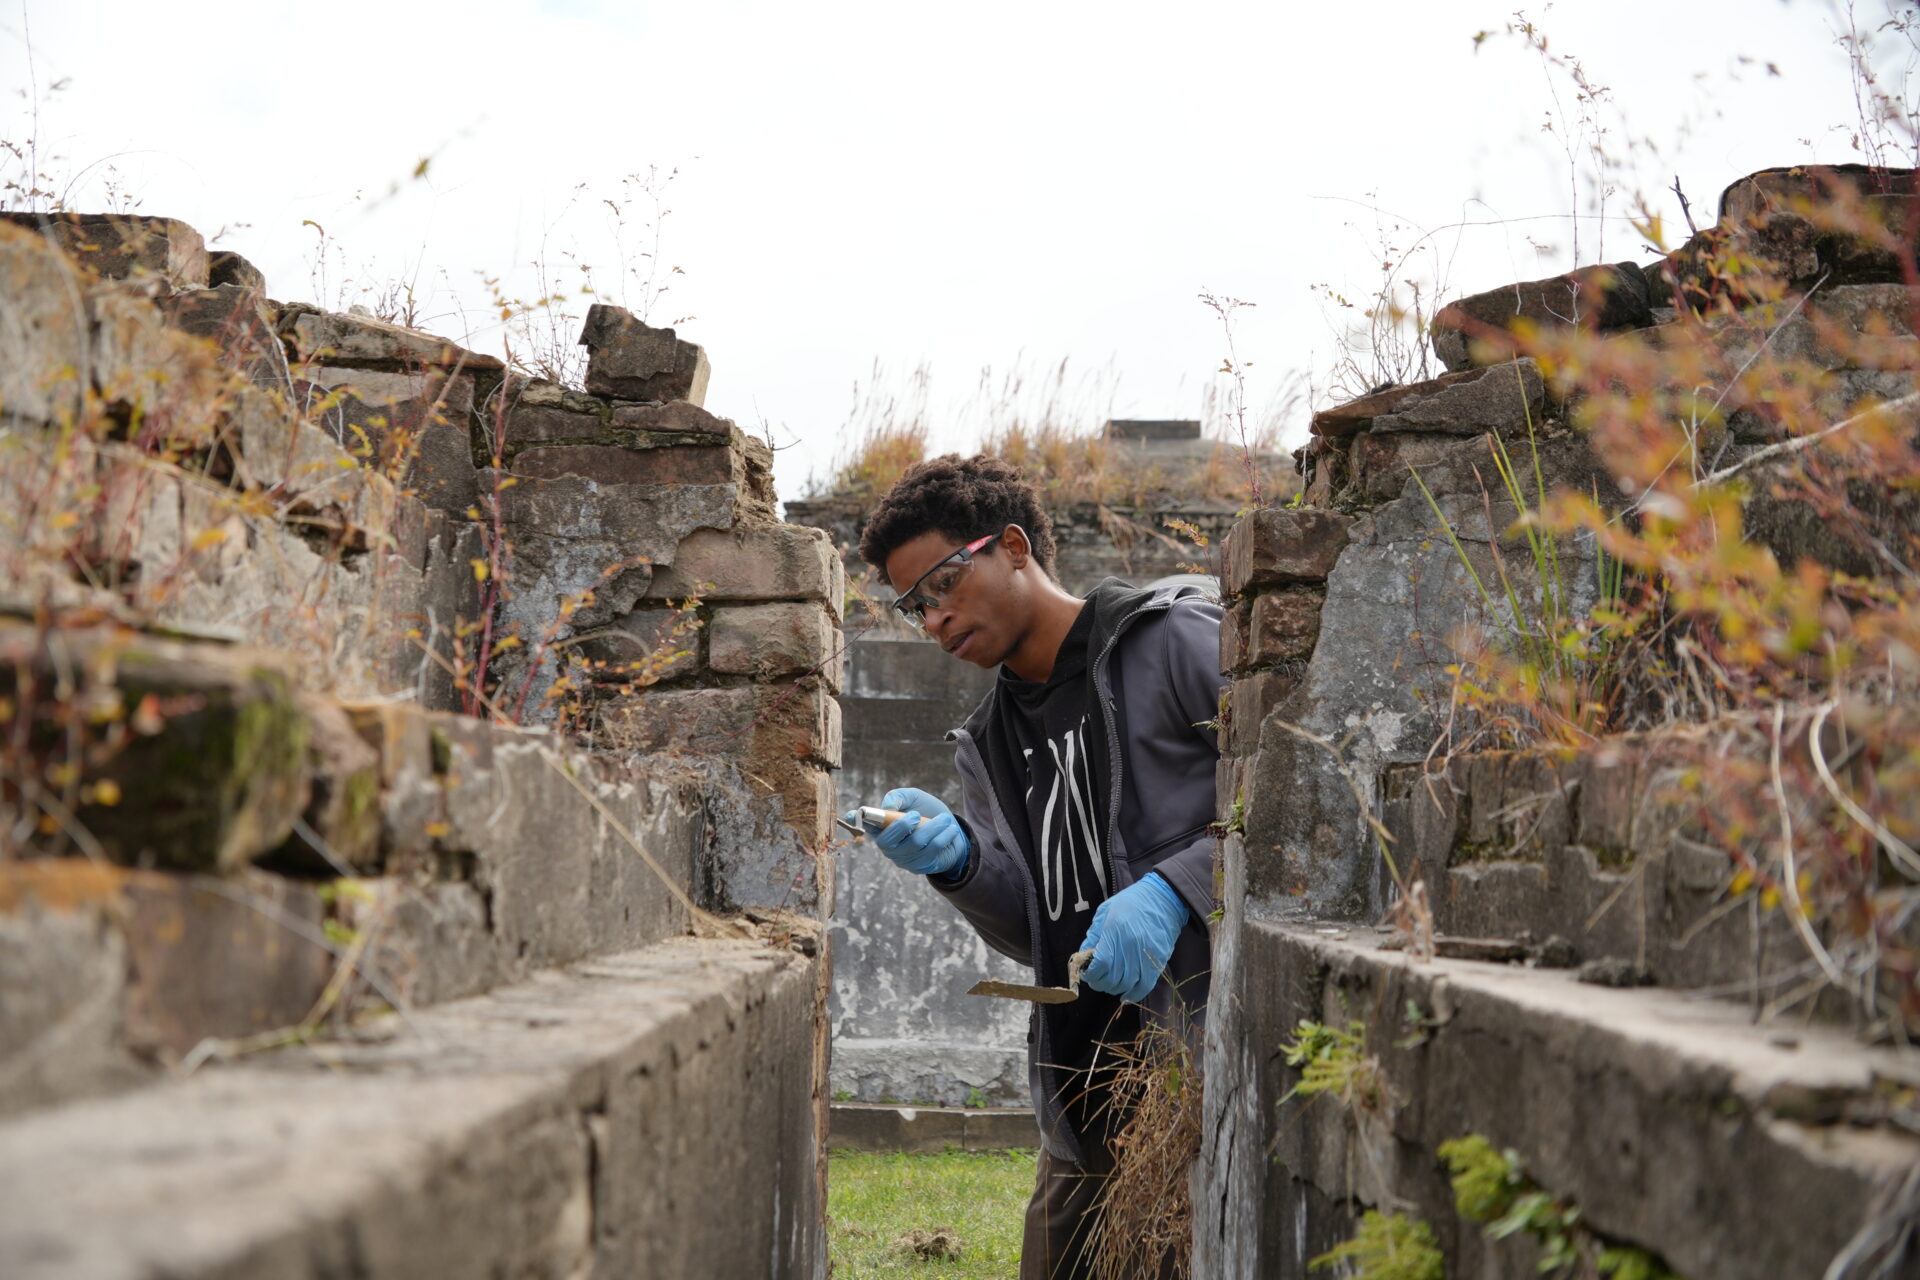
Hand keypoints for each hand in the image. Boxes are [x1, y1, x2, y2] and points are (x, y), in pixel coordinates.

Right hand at [854, 787, 970, 877]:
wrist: (951, 830)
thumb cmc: (927, 812)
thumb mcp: (915, 798)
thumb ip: (900, 797)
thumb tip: (888, 806)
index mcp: (882, 826)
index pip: (863, 824)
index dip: (854, 821)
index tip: (853, 816)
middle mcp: (888, 845)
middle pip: (888, 842)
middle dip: (903, 827)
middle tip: (917, 815)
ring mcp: (902, 858)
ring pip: (914, 845)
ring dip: (932, 829)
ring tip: (945, 819)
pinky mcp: (918, 867)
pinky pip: (930, 853)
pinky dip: (942, 838)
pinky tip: (949, 830)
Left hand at [1079, 873, 1188, 1002]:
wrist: (1163, 898)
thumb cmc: (1131, 902)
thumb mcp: (1105, 911)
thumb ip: (1093, 935)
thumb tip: (1083, 956)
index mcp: (1114, 932)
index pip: (1099, 964)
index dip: (1091, 975)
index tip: (1087, 974)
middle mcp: (1129, 946)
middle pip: (1112, 978)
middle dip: (1100, 983)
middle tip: (1097, 980)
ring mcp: (1145, 955)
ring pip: (1127, 984)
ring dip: (1115, 989)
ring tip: (1110, 984)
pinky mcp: (1158, 961)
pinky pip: (1145, 985)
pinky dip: (1134, 994)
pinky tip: (1126, 995)